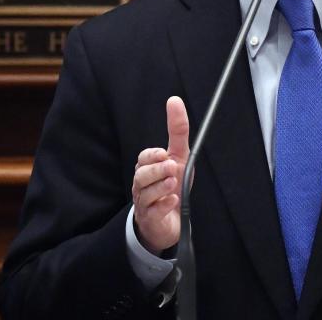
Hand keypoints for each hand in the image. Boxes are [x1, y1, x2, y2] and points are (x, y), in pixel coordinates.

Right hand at [131, 96, 189, 254]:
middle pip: (141, 175)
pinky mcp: (151, 219)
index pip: (143, 158)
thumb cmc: (172, 185)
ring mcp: (144, 203)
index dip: (152, 155)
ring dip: (161, 187)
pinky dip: (164, 205)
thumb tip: (174, 100)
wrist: (169, 220)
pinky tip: (173, 200)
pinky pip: (153, 212)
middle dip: (157, 171)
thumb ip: (177, 131)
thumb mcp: (180, 156)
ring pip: (145, 193)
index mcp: (148, 168)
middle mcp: (142, 184)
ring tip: (174, 183)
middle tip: (172, 168)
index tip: (164, 153)